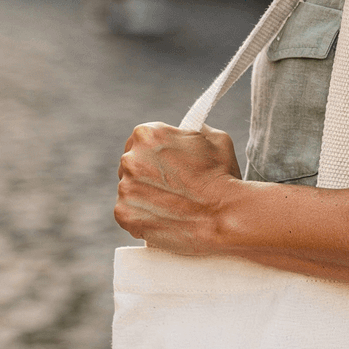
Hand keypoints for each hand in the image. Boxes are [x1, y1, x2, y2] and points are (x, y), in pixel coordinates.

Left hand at [115, 123, 242, 255]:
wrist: (224, 215)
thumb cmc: (222, 177)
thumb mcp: (215, 139)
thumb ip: (194, 131)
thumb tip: (187, 130)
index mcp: (147, 134)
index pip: (140, 141)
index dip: (154, 154)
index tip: (165, 165)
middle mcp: (130, 159)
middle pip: (131, 165)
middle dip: (147, 174)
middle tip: (170, 187)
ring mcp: (125, 188)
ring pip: (129, 190)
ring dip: (144, 196)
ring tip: (171, 206)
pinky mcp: (124, 214)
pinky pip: (128, 214)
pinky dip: (142, 217)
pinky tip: (164, 218)